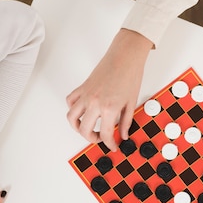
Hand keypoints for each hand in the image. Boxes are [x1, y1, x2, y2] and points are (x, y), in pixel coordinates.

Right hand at [66, 28, 152, 150]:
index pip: (105, 134)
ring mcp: (86, 95)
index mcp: (109, 109)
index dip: (110, 144)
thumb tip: (123, 135)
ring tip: (87, 128)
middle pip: (85, 130)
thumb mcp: (131, 103)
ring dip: (77, 127)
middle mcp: (94, 103)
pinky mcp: (82, 87)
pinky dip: (73, 109)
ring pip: (71, 117)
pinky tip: (82, 111)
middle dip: (92, 139)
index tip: (113, 146)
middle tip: (101, 138)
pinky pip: (71, 101)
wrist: (125, 56)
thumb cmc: (130, 75)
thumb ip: (126, 122)